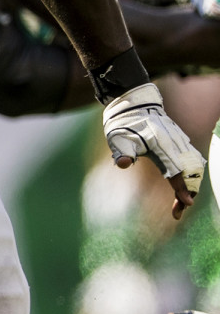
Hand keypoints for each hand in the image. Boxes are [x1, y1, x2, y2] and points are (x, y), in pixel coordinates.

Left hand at [102, 82, 204, 218]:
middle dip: (188, 192)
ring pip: (195, 167)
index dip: (182, 188)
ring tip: (181, 201)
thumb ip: (122, 152)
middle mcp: (176, 144)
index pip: (177, 170)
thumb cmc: (124, 123)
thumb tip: (123, 164)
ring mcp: (180, 142)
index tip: (185, 203)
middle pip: (191, 172)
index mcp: (162, 144)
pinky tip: (184, 185)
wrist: (134, 103)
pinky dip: (192, 175)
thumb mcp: (118, 138)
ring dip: (191, 184)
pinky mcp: (181, 142)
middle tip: (177, 210)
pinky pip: (193, 161)